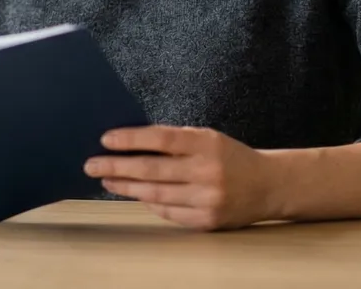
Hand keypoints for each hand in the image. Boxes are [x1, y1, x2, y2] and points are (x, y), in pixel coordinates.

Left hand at [85, 125, 277, 230]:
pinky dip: (149, 203)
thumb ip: (174, 140)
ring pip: (155, 195)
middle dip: (116, 167)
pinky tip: (134, 194)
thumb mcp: (207, 138)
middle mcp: (207, 172)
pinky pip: (168, 212)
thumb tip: (129, 143)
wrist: (270, 186)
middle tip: (91, 164)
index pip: (161, 138)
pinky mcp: (207, 221)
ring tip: (106, 179)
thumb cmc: (230, 156)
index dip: (131, 139)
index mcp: (207, 144)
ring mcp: (207, 199)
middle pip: (152, 170)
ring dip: (126, 187)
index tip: (105, 139)